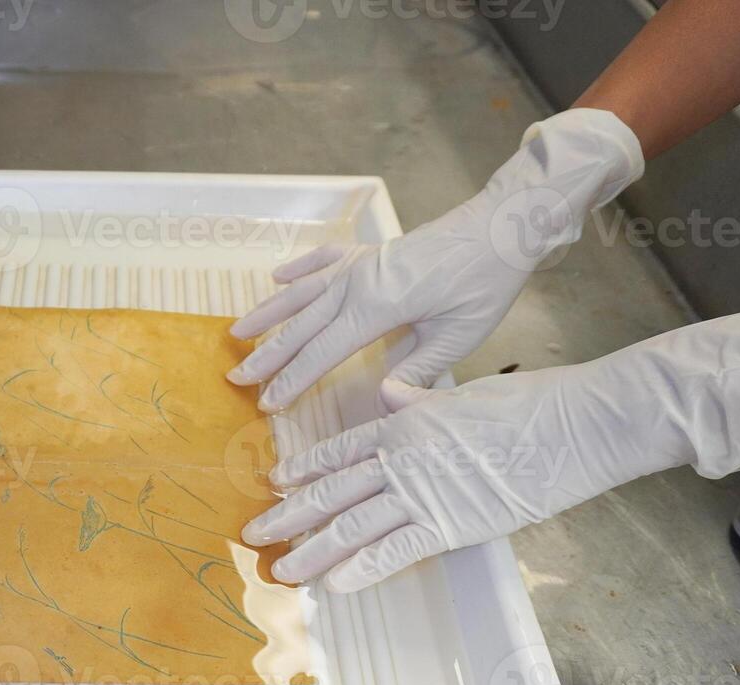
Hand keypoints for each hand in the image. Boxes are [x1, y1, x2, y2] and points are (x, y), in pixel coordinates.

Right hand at [226, 108, 643, 413]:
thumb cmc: (486, 281)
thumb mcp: (458, 336)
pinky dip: (299, 268)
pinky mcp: (373, 251)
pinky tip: (278, 277)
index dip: (291, 380)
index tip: (266, 403)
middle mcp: (358, 282)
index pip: (322, 352)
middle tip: (235, 378)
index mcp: (377, 307)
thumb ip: (417, 369)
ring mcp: (362, 262)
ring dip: (268, 313)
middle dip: (266, 355)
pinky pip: (325, 259)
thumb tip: (381, 399)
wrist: (503, 225)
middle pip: (301, 325)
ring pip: (302, 292)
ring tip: (237, 332)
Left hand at [241, 306, 739, 590]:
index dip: (305, 469)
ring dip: (312, 549)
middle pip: (333, 491)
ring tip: (281, 571)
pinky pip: (396, 550)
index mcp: (406, 424)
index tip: (276, 482)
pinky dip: (362, 568)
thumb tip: (393, 391)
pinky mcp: (453, 523)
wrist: (579, 421)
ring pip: (352, 524)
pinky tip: (333, 584)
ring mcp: (424, 491)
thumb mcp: (466, 393)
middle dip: (290, 515)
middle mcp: (403, 458)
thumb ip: (423, 401)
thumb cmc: (534, 403)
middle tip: (254, 534)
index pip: (341, 450)